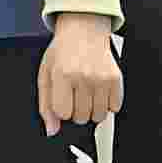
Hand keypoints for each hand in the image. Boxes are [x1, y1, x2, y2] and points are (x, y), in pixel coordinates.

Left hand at [38, 12, 124, 128]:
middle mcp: (83, 76)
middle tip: (74, 93)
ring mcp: (101, 78)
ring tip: (86, 92)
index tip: (62, 99)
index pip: (63, 113)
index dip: (62, 109)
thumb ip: (46, 105)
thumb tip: (51, 130)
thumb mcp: (45, 75)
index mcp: (62, 75)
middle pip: (81, 118)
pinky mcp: (116, 79)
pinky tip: (98, 90)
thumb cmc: (62, 53)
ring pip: (98, 117)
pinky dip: (106, 104)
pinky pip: (114, 108)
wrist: (83, 31)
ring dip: (91, 110)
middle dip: (76, 110)